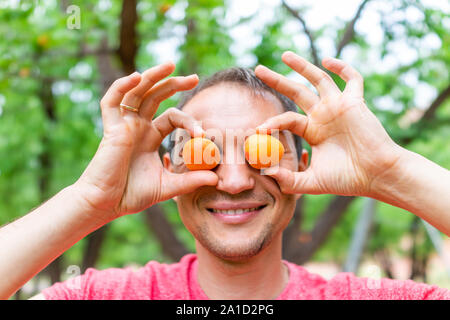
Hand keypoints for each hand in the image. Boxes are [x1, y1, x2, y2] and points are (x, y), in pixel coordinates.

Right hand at [74, 62, 217, 220]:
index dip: (189, 120)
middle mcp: (137, 127)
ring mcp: (124, 125)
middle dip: (175, 84)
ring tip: (171, 65)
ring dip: (152, 76)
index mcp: (150, 137)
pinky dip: (121, 86)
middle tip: (195, 77)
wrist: (106, 205)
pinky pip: (111, 101)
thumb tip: (216, 179)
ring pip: (136, 92)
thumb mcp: (167, 186)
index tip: (203, 133)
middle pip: (156, 96)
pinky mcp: (111, 129)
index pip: (172, 117)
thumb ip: (190, 181)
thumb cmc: (132, 195)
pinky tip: (136, 77)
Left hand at [255, 51, 403, 196]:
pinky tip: (327, 60)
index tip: (258, 129)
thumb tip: (265, 174)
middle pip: (296, 92)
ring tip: (284, 54)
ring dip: (302, 66)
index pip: (287, 119)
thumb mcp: (312, 182)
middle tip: (258, 69)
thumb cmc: (347, 180)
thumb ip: (289, 180)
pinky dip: (342, 67)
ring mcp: (338, 107)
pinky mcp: (355, 102)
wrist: (377, 176)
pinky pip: (351, 79)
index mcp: (313, 131)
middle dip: (277, 80)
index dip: (272, 122)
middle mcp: (323, 115)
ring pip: (318, 79)